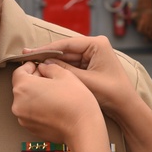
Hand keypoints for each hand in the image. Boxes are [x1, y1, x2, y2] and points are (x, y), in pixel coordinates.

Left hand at [12, 61, 102, 143]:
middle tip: (50, 79)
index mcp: (23, 87)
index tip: (38, 66)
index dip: (30, 67)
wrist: (82, 129)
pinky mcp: (30, 128)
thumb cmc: (74, 101)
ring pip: (26, 101)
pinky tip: (53, 107)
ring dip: (35, 95)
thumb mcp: (65, 75)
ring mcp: (23, 118)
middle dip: (33, 81)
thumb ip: (49, 67)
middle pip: (21, 87)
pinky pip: (30, 113)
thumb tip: (43, 67)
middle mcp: (18, 104)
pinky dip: (38, 108)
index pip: (19, 72)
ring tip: (53, 95)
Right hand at [21, 36, 137, 117]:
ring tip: (31, 64)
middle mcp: (94, 46)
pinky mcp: (89, 64)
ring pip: (66, 57)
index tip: (30, 53)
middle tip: (26, 56)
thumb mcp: (85, 81)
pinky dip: (58, 68)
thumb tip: (44, 63)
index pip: (66, 44)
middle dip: (46, 55)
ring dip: (51, 62)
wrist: (125, 108)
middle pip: (65, 49)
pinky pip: (71, 65)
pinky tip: (44, 70)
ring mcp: (92, 55)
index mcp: (97, 44)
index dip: (46, 49)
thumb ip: (64, 71)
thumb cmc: (111, 94)